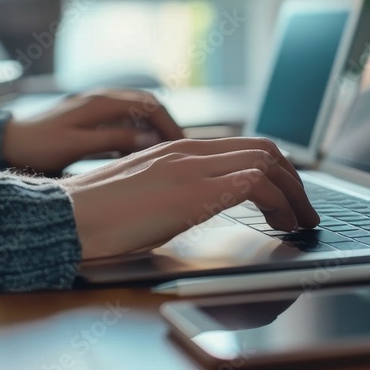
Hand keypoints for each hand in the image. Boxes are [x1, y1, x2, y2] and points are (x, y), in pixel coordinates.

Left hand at [1, 90, 183, 172]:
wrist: (9, 142)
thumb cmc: (40, 145)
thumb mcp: (78, 145)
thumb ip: (114, 139)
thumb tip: (149, 138)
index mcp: (102, 102)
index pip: (150, 105)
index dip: (170, 124)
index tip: (183, 145)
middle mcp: (103, 98)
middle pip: (148, 105)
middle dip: (166, 126)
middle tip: (181, 150)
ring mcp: (98, 105)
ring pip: (138, 112)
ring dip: (153, 130)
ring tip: (164, 154)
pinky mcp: (93, 116)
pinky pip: (124, 120)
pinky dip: (137, 134)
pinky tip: (138, 154)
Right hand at [62, 137, 319, 258]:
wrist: (63, 219)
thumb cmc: (95, 215)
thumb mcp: (145, 192)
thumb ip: (175, 187)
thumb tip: (203, 202)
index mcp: (177, 148)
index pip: (245, 145)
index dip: (276, 169)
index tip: (289, 194)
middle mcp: (189, 150)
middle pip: (265, 149)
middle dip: (295, 181)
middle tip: (306, 210)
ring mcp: (192, 168)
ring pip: (267, 164)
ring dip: (294, 194)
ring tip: (303, 222)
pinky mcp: (193, 192)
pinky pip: (254, 184)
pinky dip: (279, 203)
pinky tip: (282, 224)